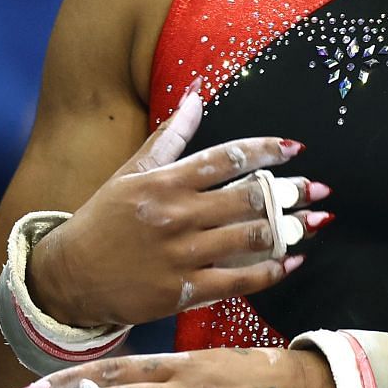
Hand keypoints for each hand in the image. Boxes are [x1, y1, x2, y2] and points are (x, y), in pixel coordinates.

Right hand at [30, 86, 331, 327]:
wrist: (66, 278)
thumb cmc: (102, 220)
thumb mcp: (130, 173)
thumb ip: (169, 137)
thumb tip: (196, 96)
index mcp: (165, 182)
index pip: (227, 157)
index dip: (267, 150)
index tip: (296, 148)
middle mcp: (176, 215)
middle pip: (250, 197)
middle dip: (292, 192)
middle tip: (321, 189)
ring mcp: (181, 254)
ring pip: (252, 237)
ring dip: (291, 229)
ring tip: (316, 222)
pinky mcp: (182, 291)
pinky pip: (240, 280)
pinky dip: (273, 271)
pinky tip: (293, 261)